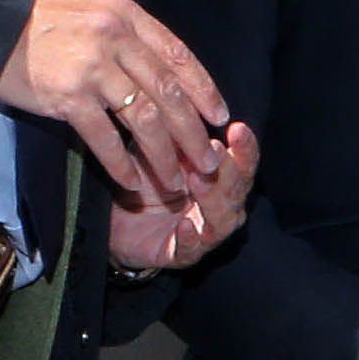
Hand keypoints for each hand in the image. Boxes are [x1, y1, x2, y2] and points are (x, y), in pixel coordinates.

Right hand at [0, 0, 230, 206]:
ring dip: (165, 155)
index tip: (220, 116)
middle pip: (169, 91)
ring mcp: (92, 66)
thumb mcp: (92, 15)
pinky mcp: (68, 95)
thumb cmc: (39, 27)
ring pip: (146, 118)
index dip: (204, 88)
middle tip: (208, 162)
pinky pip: (106, 137)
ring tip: (176, 181)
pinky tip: (133, 182)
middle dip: (193, 132)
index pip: (178, 54)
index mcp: (125, 14)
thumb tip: (167, 74)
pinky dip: (122, 164)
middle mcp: (114, 36)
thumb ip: (128, 38)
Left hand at [106, 116, 257, 275]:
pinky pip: (192, 250)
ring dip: (213, 200)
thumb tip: (190, 104)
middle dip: (228, 171)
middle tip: (214, 150)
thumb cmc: (144, 179)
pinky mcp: (181, 255)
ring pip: (223, 221)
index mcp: (222, 180)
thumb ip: (177, 136)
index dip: (244, 148)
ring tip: (197, 181)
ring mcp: (205, 233)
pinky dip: (191, 238)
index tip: (237, 128)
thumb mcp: (159, 151)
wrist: (114, 220)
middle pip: (238, 191)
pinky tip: (185, 225)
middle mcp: (221, 207)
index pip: (243, 164)